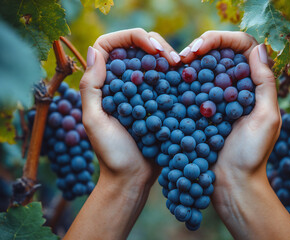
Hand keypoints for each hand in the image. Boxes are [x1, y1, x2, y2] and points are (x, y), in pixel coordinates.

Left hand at [80, 28, 179, 186]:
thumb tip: (94, 51)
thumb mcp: (94, 122)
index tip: (151, 49)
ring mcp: (142, 92)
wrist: (133, 177)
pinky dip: (176, 74)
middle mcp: (122, 83)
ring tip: (181, 64)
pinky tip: (186, 76)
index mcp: (103, 84)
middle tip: (172, 57)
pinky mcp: (158, 103)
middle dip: (155, 44)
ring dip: (168, 57)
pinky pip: (166, 80)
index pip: (110, 46)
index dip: (131, 38)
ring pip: (152, 61)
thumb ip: (90, 88)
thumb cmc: (111, 153)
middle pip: (135, 48)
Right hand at [181, 30, 278, 181]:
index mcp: (254, 87)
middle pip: (221, 53)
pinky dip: (185, 80)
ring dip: (192, 61)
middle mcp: (236, 88)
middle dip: (203, 46)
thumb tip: (258, 48)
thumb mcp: (266, 118)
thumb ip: (265, 84)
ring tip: (178, 63)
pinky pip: (194, 88)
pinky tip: (175, 79)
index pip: (243, 48)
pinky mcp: (201, 111)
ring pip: (206, 67)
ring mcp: (217, 99)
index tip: (202, 47)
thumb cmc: (251, 155)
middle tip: (186, 54)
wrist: (230, 183)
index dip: (223, 40)